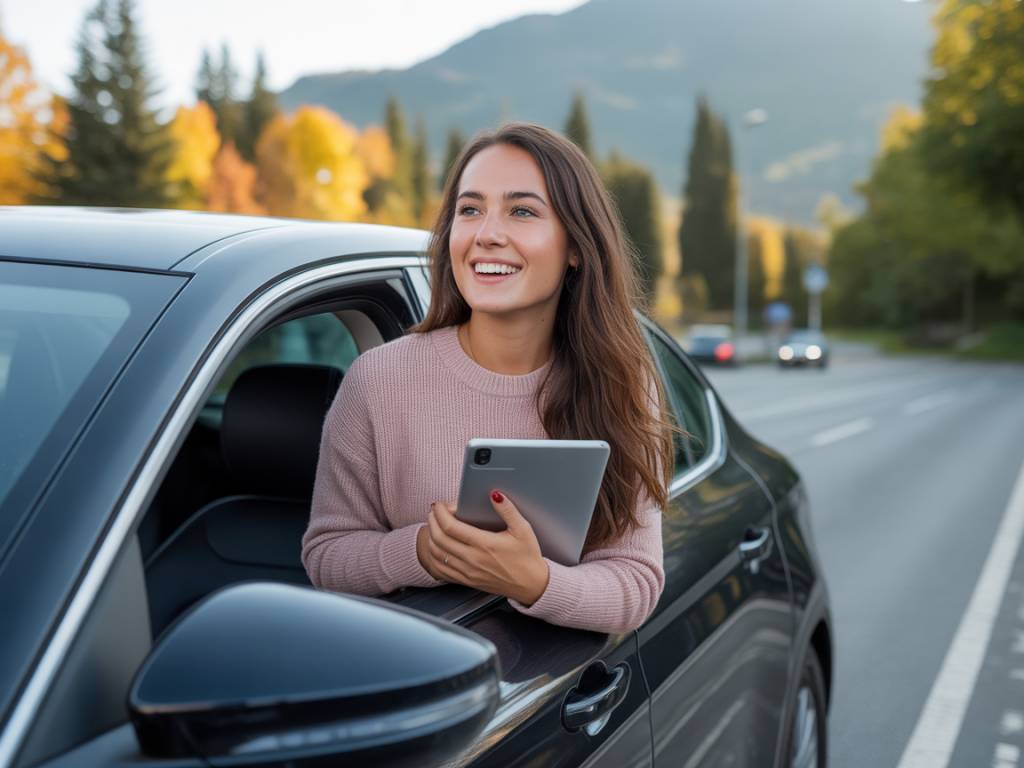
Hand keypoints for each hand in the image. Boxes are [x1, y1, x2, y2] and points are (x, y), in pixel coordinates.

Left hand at [424, 491, 549, 605]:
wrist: (531, 585)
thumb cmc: (527, 557)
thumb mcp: (523, 529)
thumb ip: (508, 510)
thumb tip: (495, 494)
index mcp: (485, 544)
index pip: (451, 527)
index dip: (440, 513)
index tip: (440, 505)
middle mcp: (473, 559)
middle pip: (439, 538)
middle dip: (432, 521)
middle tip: (434, 511)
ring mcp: (468, 572)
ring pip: (437, 554)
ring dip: (430, 537)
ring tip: (434, 525)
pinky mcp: (467, 581)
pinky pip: (441, 570)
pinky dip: (434, 556)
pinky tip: (437, 547)